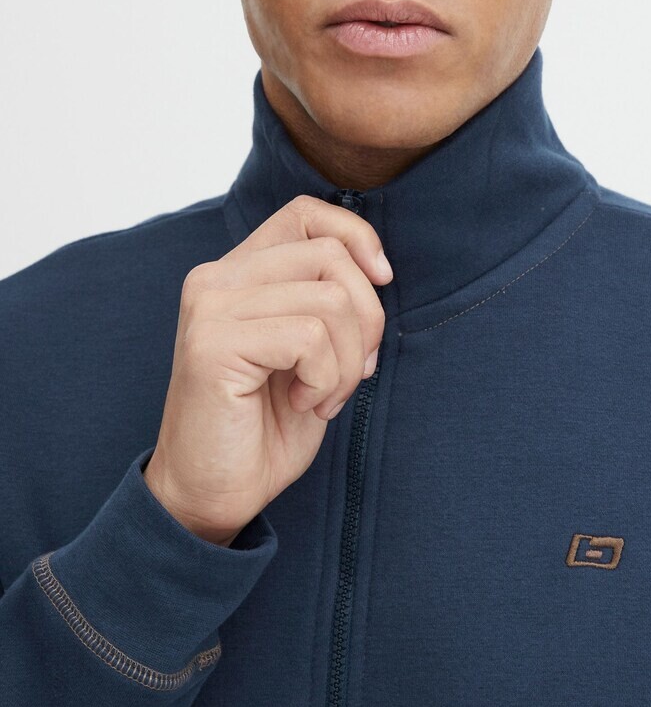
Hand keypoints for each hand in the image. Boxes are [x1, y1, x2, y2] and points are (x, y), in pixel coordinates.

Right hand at [143, 194, 392, 544]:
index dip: (357, 237)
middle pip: (332, 256)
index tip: (383, 281)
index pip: (307, 213)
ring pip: (330, 299)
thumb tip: (379, 269)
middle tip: (353, 373)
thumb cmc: (266, 426)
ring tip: (324, 395)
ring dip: (348, 361)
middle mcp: (216, 278)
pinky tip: (305, 404)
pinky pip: (309, 338)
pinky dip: (326, 379)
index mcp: (238, 272)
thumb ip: (328, 299)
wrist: (214, 493)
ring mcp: (210, 307)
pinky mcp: (212, 343)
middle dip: (368, 320)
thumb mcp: (310, 350)